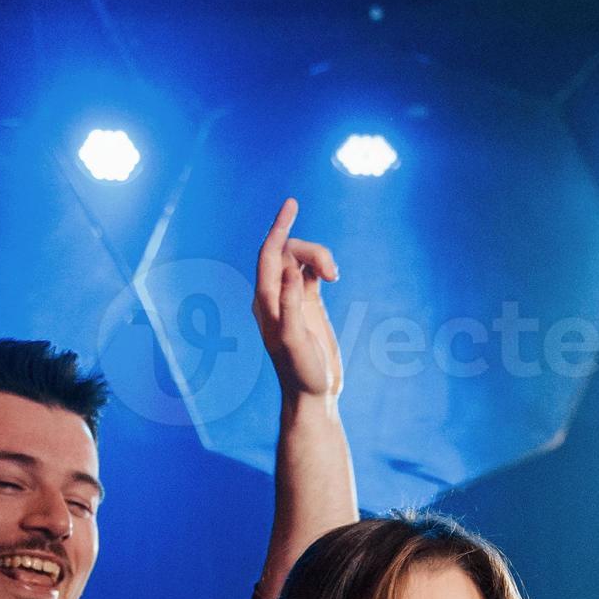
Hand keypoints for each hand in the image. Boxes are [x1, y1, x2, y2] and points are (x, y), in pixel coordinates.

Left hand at [254, 199, 343, 399]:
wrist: (312, 394)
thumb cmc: (302, 373)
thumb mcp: (295, 341)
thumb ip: (289, 305)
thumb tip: (290, 269)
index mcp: (265, 302)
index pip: (269, 254)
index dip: (279, 227)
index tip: (293, 204)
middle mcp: (274, 296)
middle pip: (288, 251)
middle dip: (312, 250)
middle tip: (332, 273)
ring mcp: (291, 299)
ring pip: (300, 259)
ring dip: (319, 258)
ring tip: (334, 276)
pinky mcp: (307, 304)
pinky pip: (309, 271)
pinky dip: (320, 266)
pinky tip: (331, 276)